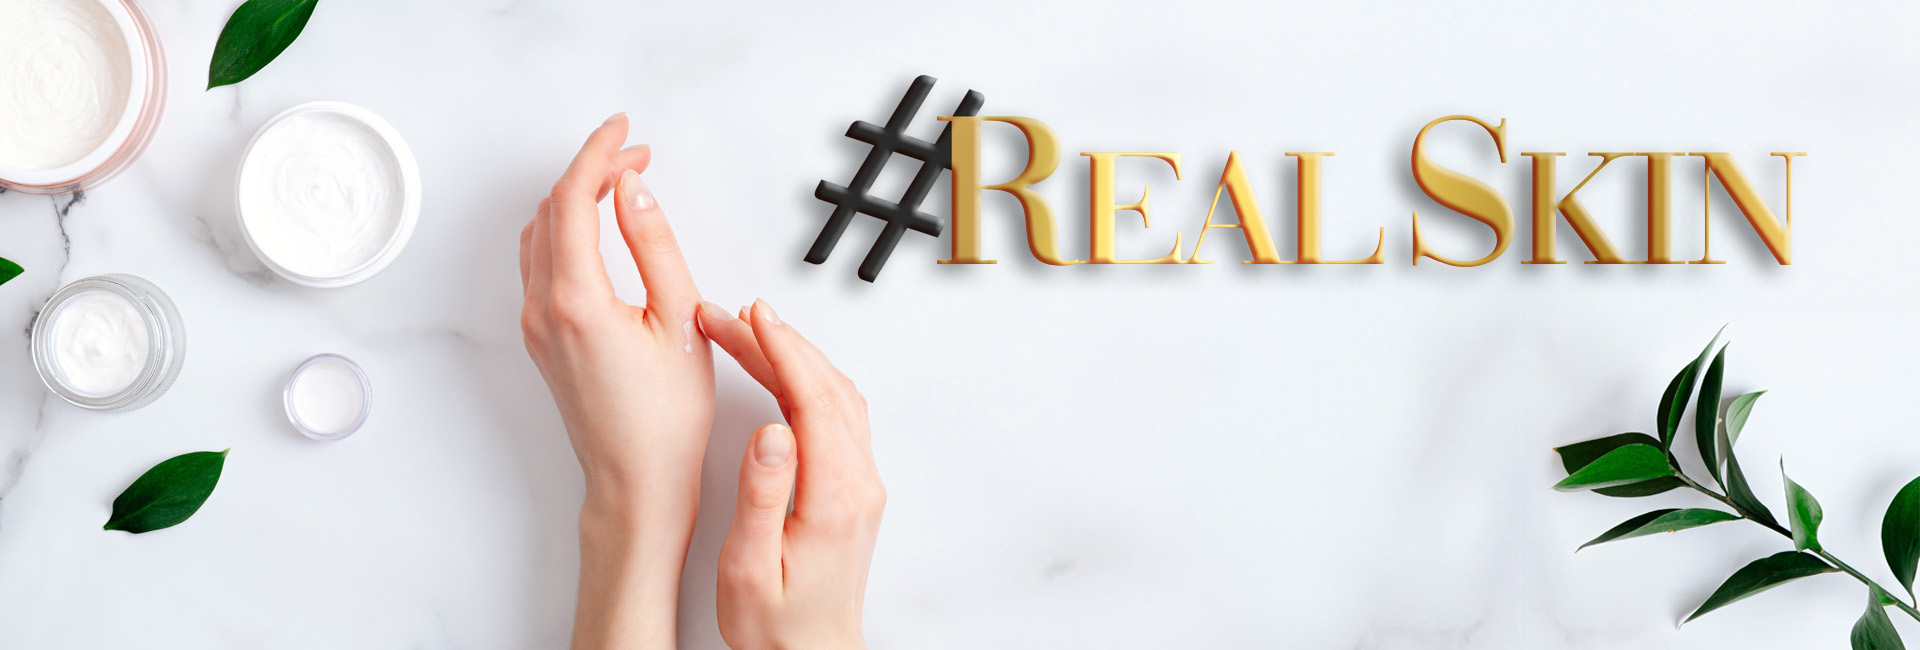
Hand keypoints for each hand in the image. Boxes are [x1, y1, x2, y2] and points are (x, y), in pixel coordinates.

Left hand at [519, 113, 711, 649]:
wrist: (636, 484)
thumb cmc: (665, 420)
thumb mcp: (680, 321)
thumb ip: (655, 247)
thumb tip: (635, 193)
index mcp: (576, 299)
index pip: (574, 199)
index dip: (598, 154)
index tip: (625, 132)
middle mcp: (542, 308)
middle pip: (552, 211)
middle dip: (591, 171)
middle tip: (636, 156)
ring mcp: (536, 326)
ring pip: (540, 235)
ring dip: (575, 200)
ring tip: (622, 186)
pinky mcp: (542, 340)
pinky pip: (540, 264)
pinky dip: (566, 231)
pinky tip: (599, 231)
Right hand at [700, 299, 885, 649]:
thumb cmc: (776, 624)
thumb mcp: (749, 567)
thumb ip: (761, 496)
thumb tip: (772, 432)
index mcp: (834, 497)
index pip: (812, 401)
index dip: (780, 351)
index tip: (751, 317)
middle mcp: (858, 484)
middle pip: (826, 388)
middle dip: (780, 342)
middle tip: (732, 315)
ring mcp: (861, 485)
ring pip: (835, 398)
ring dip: (795, 358)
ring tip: (747, 332)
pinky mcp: (853, 490)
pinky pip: (837, 416)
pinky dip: (807, 383)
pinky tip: (779, 374)